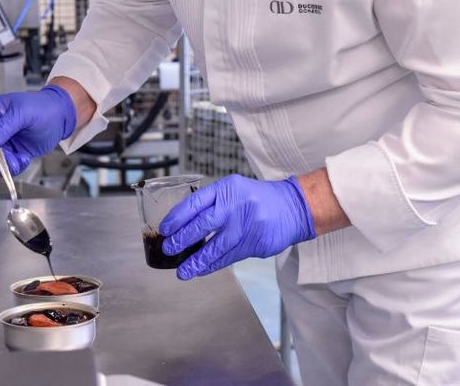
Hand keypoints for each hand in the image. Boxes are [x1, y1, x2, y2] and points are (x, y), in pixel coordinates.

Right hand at [0, 85, 76, 175]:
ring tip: (22, 158)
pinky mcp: (9, 151)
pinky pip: (5, 165)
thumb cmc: (43, 108)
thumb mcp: (24, 114)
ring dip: (7, 164)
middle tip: (11, 163)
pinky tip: (24, 158)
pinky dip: (14, 166)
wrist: (61, 116)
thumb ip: (4, 127)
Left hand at [159, 174, 315, 279]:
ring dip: (197, 261)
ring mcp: (247, 225)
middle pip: (203, 224)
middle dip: (182, 239)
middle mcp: (236, 205)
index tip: (165, 229)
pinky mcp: (256, 243)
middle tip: (169, 248)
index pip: (196, 202)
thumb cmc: (258, 198)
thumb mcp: (234, 190)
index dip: (177, 217)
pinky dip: (214, 265)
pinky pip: (230, 257)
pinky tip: (202, 269)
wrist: (294, 207)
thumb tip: (183, 225)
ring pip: (216, 246)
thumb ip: (212, 203)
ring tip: (183, 270)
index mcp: (227, 188)